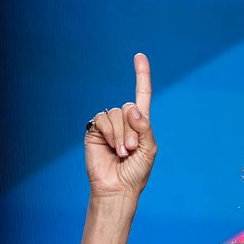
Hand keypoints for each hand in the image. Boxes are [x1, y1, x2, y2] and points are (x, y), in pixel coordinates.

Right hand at [84, 53, 156, 198]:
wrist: (117, 188)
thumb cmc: (136, 172)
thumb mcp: (149, 149)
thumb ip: (144, 127)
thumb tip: (131, 108)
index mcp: (140, 123)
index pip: (142, 95)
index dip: (141, 75)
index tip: (139, 55)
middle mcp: (124, 121)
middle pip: (128, 108)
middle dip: (132, 129)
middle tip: (132, 150)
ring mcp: (109, 125)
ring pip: (116, 114)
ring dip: (122, 135)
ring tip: (123, 153)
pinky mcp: (95, 130)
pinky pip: (102, 120)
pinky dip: (110, 133)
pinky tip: (113, 149)